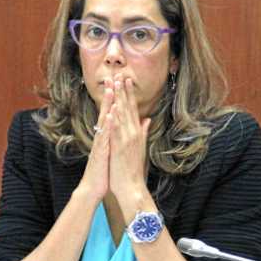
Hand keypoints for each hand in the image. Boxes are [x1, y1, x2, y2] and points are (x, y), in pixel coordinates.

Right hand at [77, 78, 114, 201]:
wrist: (94, 188)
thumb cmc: (104, 170)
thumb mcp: (112, 152)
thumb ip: (115, 138)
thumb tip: (118, 128)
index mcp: (106, 136)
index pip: (111, 114)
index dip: (115, 99)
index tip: (119, 84)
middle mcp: (101, 137)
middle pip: (105, 112)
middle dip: (110, 96)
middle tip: (113, 79)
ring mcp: (100, 144)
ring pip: (103, 122)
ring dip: (107, 106)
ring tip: (111, 91)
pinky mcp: (100, 152)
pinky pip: (103, 137)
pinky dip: (106, 126)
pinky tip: (109, 116)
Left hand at [108, 75, 150, 207]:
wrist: (132, 186)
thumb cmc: (133, 168)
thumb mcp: (140, 147)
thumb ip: (143, 132)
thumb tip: (147, 119)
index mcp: (136, 132)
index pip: (133, 109)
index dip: (129, 94)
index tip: (127, 80)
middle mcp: (133, 133)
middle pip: (128, 108)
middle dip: (124, 91)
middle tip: (121, 75)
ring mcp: (127, 140)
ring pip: (122, 116)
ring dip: (119, 100)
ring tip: (116, 85)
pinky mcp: (120, 147)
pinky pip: (116, 131)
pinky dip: (115, 120)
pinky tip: (112, 109)